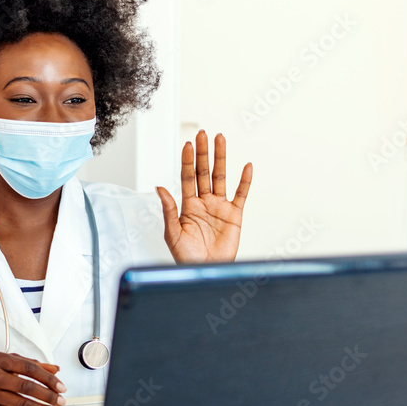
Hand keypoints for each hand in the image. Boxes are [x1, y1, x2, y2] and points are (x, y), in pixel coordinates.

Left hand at [156, 130, 252, 263]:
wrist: (205, 271)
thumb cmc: (187, 257)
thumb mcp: (172, 234)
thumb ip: (168, 210)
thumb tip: (160, 188)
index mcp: (187, 206)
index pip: (187, 177)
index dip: (187, 161)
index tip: (187, 144)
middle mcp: (204, 202)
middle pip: (204, 172)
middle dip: (202, 153)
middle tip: (202, 134)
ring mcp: (219, 207)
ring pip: (221, 177)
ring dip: (221, 158)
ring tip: (220, 139)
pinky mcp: (234, 215)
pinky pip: (241, 194)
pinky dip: (245, 181)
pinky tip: (246, 167)